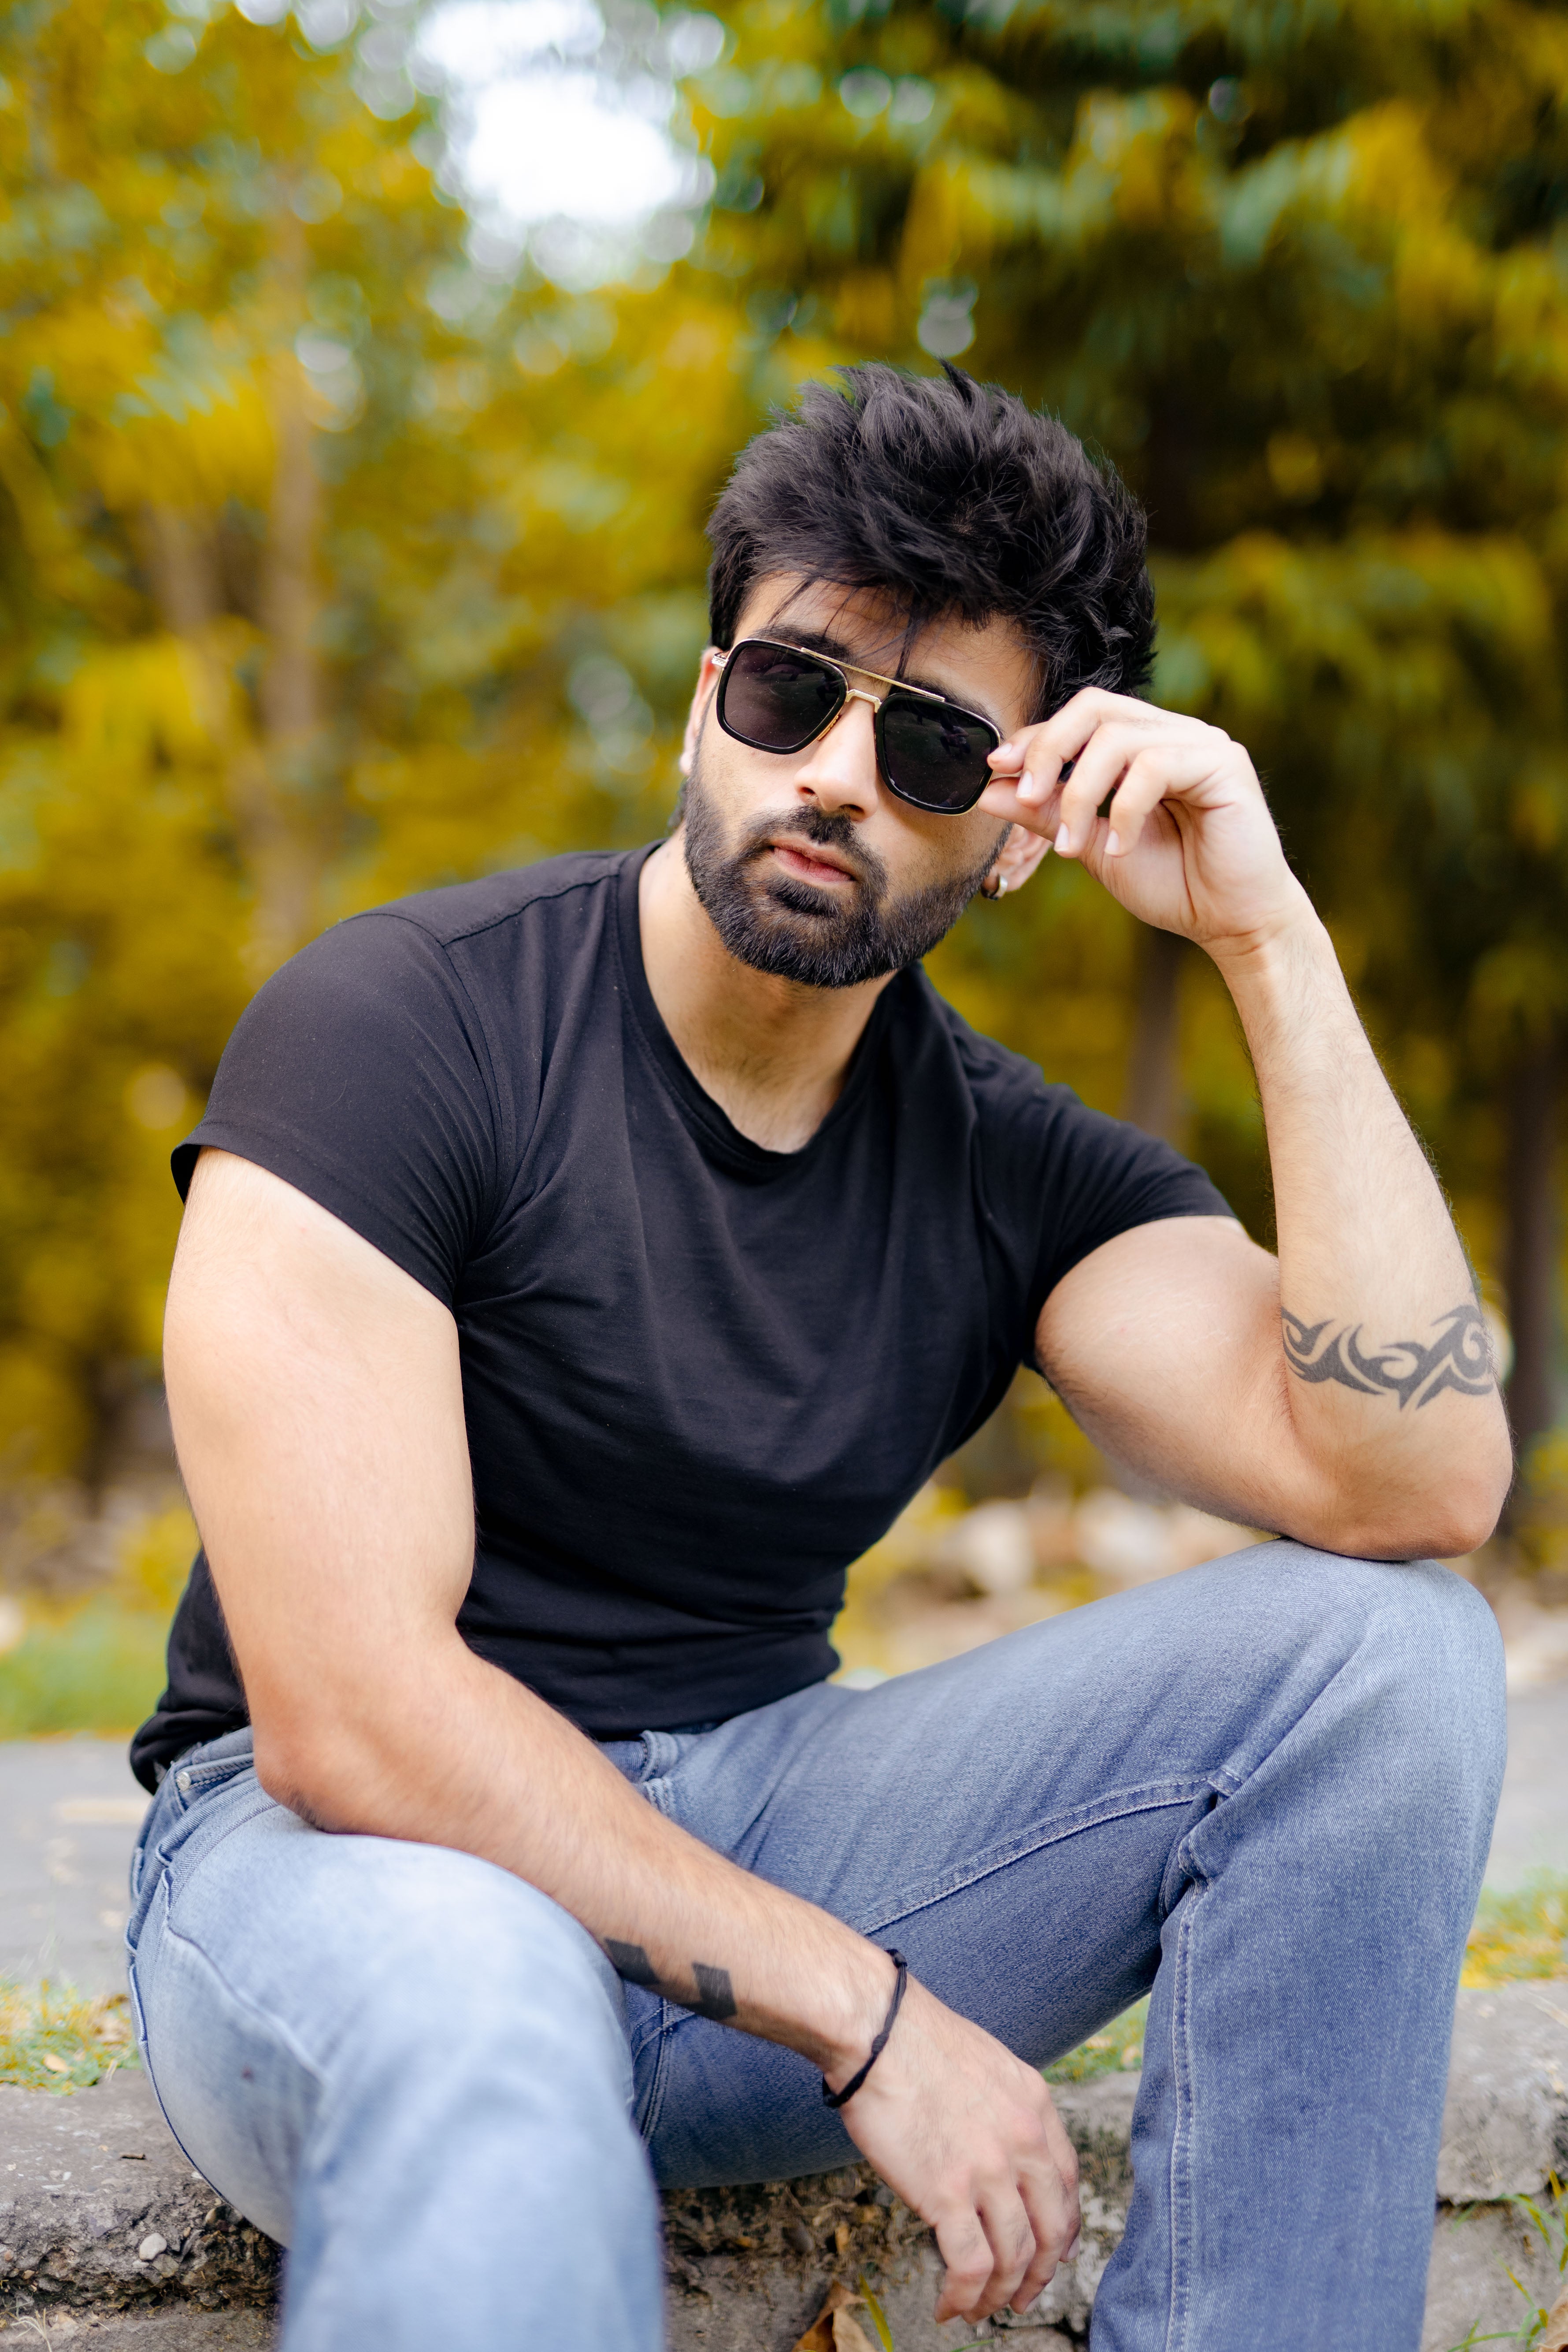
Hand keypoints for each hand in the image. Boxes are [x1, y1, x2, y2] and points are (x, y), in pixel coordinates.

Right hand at [832, 1977, 1080, 2324]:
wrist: (876, 2030)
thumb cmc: (917, 2040)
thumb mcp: (989, 2065)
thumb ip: (1009, 2110)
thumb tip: (1009, 2155)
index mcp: (1036, 2106)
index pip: (1069, 2184)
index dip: (1064, 2228)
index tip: (1054, 2252)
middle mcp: (1024, 2141)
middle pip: (1052, 2230)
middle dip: (1039, 2275)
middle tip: (1022, 2297)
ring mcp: (989, 2170)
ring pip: (1015, 2257)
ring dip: (999, 2295)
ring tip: (979, 2308)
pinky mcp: (947, 2193)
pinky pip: (971, 2266)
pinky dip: (964, 2297)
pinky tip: (949, 2305)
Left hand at [979, 687, 1312, 959]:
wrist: (1232, 922)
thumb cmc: (1174, 884)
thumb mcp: (1093, 846)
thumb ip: (1046, 815)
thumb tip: (986, 790)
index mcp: (1143, 745)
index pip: (1080, 718)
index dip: (1035, 738)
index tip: (995, 768)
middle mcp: (1173, 733)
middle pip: (1095, 708)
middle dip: (1049, 748)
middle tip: (1026, 796)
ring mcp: (1201, 743)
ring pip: (1119, 736)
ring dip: (1081, 791)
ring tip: (1071, 843)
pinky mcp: (1224, 763)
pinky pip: (1155, 765)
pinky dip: (1125, 808)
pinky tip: (1119, 847)